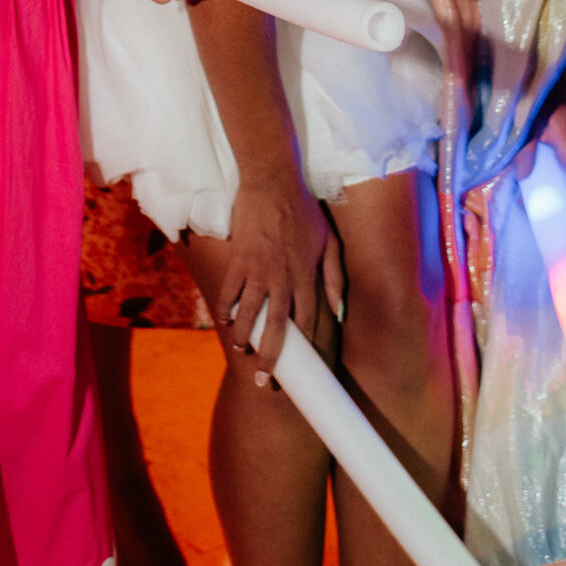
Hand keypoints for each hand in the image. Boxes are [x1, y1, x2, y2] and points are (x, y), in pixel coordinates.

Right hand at [219, 163, 344, 376]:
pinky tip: (225, 321)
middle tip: (265, 383)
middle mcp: (283, 279)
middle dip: (271, 360)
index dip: (306, 348)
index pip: (308, 322)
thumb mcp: (329, 241)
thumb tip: (339, 309)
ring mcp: (258, 270)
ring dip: (243, 338)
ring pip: (249, 315)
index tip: (304, 369)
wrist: (272, 181)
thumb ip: (335, 276)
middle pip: (277, 330)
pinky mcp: (239, 260)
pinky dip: (226, 309)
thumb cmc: (303, 210)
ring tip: (241, 350)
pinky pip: (229, 292)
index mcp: (307, 276)